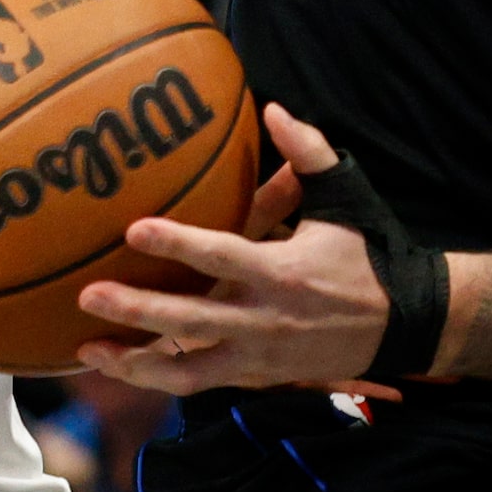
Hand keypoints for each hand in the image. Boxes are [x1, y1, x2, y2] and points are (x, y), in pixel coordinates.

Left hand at [72, 104, 390, 394]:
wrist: (403, 323)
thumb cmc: (368, 254)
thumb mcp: (344, 200)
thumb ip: (308, 153)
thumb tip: (271, 110)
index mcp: (283, 271)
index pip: (222, 256)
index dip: (177, 242)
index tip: (134, 227)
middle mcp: (265, 318)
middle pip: (191, 319)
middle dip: (137, 309)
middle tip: (89, 294)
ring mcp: (257, 354)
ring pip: (187, 369)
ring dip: (135, 361)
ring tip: (88, 348)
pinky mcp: (255, 375)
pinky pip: (198, 382)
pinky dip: (158, 377)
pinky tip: (119, 366)